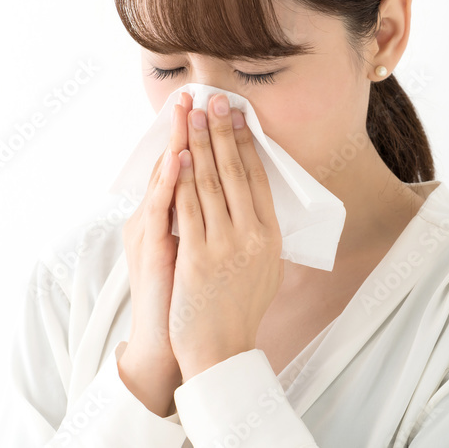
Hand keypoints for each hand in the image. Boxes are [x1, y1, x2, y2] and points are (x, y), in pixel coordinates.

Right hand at [118, 92, 192, 414]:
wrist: (176, 344)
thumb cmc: (191, 300)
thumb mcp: (199, 252)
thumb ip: (205, 222)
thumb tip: (230, 199)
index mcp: (166, 218)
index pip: (184, 168)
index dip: (195, 136)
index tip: (209, 106)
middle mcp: (153, 219)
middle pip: (171, 164)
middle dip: (184, 127)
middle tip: (194, 92)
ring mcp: (149, 232)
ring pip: (164, 179)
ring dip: (175, 142)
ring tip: (186, 111)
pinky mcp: (149, 249)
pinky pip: (161, 210)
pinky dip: (169, 182)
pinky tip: (179, 158)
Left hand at [167, 93, 283, 379]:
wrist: (221, 350)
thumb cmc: (238, 309)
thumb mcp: (264, 268)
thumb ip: (259, 233)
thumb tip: (256, 201)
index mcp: (270, 236)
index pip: (258, 178)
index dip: (247, 143)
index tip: (238, 114)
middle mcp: (253, 236)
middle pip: (235, 172)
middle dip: (222, 131)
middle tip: (214, 98)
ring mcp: (226, 245)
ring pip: (210, 183)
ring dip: (200, 144)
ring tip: (194, 115)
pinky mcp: (199, 256)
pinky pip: (188, 207)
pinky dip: (183, 177)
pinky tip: (178, 154)